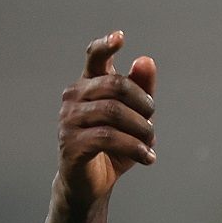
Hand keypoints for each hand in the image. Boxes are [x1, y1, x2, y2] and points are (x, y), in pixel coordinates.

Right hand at [56, 31, 156, 203]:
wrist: (92, 184)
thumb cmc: (113, 147)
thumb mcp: (134, 118)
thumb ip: (141, 91)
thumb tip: (145, 60)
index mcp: (89, 85)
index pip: (94, 57)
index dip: (105, 45)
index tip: (120, 38)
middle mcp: (74, 97)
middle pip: (115, 85)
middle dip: (143, 103)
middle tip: (152, 121)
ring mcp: (69, 120)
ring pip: (114, 112)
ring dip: (141, 129)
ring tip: (150, 144)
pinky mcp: (71, 143)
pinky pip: (108, 137)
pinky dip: (135, 147)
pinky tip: (147, 158)